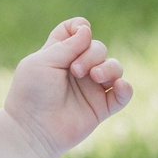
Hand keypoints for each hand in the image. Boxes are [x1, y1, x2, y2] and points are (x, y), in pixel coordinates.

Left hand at [0, 17, 131, 157]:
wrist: (32, 130)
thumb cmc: (31, 94)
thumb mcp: (43, 62)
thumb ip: (67, 45)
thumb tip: (87, 29)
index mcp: (60, 55)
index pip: (76, 31)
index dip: (79, 28)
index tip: (77, 34)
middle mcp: (78, 69)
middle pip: (98, 47)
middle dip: (91, 54)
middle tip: (75, 71)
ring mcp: (91, 88)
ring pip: (115, 67)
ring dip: (109, 67)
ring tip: (94, 78)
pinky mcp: (101, 108)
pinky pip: (123, 94)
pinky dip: (125, 88)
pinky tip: (119, 85)